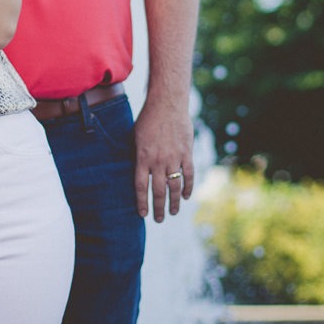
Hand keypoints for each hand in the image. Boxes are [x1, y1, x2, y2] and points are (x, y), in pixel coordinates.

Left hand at [133, 95, 194, 221]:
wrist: (167, 103)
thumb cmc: (148, 119)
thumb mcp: (135, 137)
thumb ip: (137, 156)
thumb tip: (137, 172)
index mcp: (142, 157)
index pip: (141, 187)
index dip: (141, 202)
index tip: (142, 214)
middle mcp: (158, 161)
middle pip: (157, 191)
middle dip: (158, 208)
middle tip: (158, 219)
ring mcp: (174, 158)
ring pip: (174, 186)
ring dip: (174, 202)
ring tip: (173, 212)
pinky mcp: (186, 153)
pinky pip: (189, 175)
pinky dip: (188, 187)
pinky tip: (186, 196)